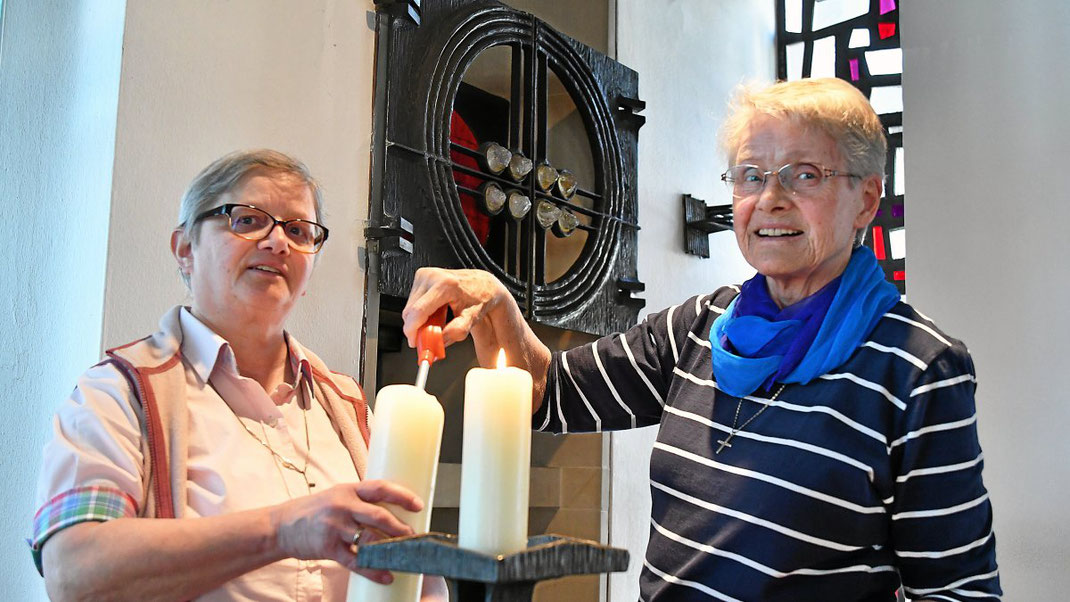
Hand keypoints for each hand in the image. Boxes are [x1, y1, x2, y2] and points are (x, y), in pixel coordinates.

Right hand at [271, 480, 422, 582]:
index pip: (380, 488)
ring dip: (390, 549)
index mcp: (348, 490)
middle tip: (415, 536)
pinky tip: (386, 576)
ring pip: (370, 539)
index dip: (402, 495)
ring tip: (405, 556)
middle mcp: (342, 506)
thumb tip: (390, 509)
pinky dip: (373, 570)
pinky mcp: (328, 548)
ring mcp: (335, 527)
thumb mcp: (335, 496)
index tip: (418, 505)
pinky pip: (355, 561)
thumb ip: (359, 501)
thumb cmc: (312, 511)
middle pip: (379, 516)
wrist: (280, 526)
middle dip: (400, 528)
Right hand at [403, 267, 509, 348]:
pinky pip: (412, 301)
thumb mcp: (472, 318)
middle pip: (411, 310)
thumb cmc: (478, 298)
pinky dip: (419, 312)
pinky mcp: (421, 275)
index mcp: (445, 285)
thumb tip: (438, 341)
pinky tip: (434, 313)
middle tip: (430, 337)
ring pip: (409, 307)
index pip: (418, 311)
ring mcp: (425, 274)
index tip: (414, 342)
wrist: (482, 283)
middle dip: (416, 328)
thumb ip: (456, 332)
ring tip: (437, 322)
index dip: (412, 330)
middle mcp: (432, 276)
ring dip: (418, 320)